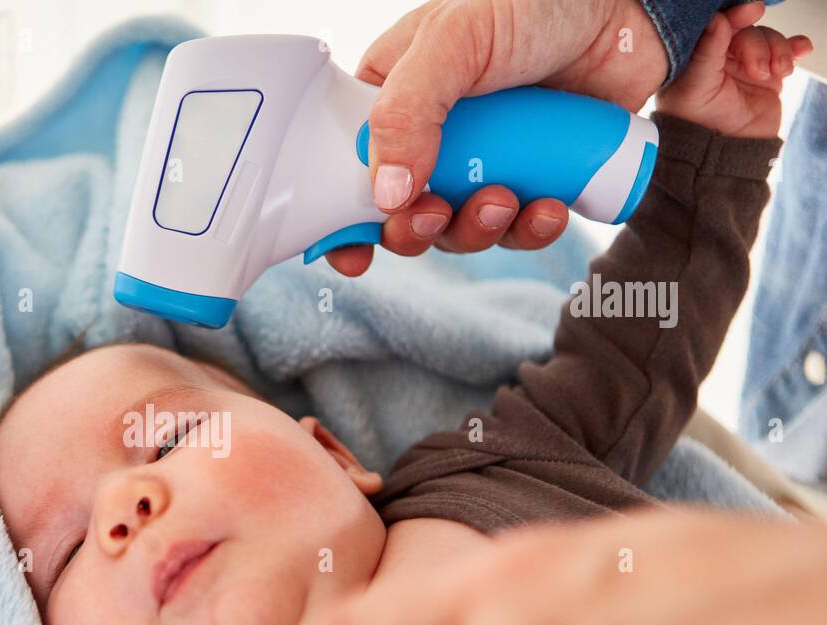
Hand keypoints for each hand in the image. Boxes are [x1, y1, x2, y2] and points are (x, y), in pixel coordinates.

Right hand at [328, 0, 667, 271]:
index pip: (348, 167)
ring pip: (458, 228)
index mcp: (393, 100)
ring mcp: (483, 161)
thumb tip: (386, 194)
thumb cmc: (532, 3)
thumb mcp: (452, 40)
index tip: (355, 252)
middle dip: (418, 229)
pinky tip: (548, 209)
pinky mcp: (532, 179)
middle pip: (402, 213)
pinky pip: (517, 228)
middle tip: (437, 213)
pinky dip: (528, 230)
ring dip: (475, 230)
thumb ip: (406, 112)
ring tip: (503, 201)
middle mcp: (432, 136)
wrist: (628, 6)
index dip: (345, 217)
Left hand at [657, 4, 811, 138]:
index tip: (751, 10)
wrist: (723, 156)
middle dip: (758, 46)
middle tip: (758, 70)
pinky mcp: (768, 75)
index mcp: (696, 58)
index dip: (735, 15)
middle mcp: (721, 59)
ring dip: (778, 51)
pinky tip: (800, 52)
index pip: (717, 26)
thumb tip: (717, 19)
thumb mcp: (696, 87)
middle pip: (748, 32)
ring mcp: (746, 66)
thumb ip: (705, 52)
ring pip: (769, 39)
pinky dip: (795, 48)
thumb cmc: (698, 127)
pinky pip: (786, 51)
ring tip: (774, 74)